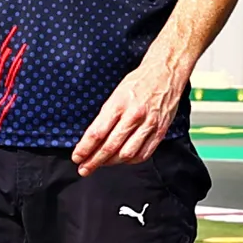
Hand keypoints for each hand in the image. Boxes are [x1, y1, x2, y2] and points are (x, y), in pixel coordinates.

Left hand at [72, 51, 191, 172]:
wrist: (166, 73)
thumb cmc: (138, 82)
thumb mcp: (116, 94)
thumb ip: (106, 116)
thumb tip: (93, 139)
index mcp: (119, 104)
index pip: (97, 132)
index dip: (85, 148)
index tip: (77, 157)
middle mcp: (134, 115)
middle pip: (110, 146)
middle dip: (94, 161)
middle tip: (84, 169)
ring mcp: (149, 125)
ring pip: (126, 154)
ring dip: (111, 163)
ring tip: (102, 164)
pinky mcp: (160, 131)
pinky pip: (144, 153)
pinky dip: (131, 161)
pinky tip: (123, 160)